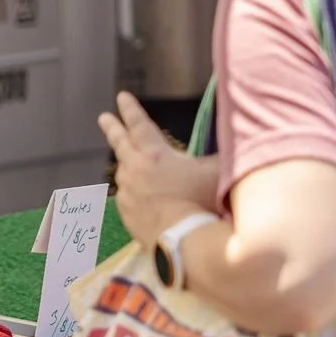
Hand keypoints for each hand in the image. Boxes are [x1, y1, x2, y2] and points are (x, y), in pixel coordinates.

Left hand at [98, 92, 218, 249]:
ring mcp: (127, 193)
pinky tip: (143, 198)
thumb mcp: (216, 172)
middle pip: (120, 143)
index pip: (140, 125)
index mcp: (155, 154)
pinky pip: (128, 197)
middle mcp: (134, 170)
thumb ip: (217, 157)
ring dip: (128, 165)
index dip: (131, 109)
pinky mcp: (126, 214)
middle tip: (103, 117)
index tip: (121, 96)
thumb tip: (232, 147)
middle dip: (113, 127)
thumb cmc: (202, 201)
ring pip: (124, 172)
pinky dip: (134, 193)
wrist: (183, 239)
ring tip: (133, 164)